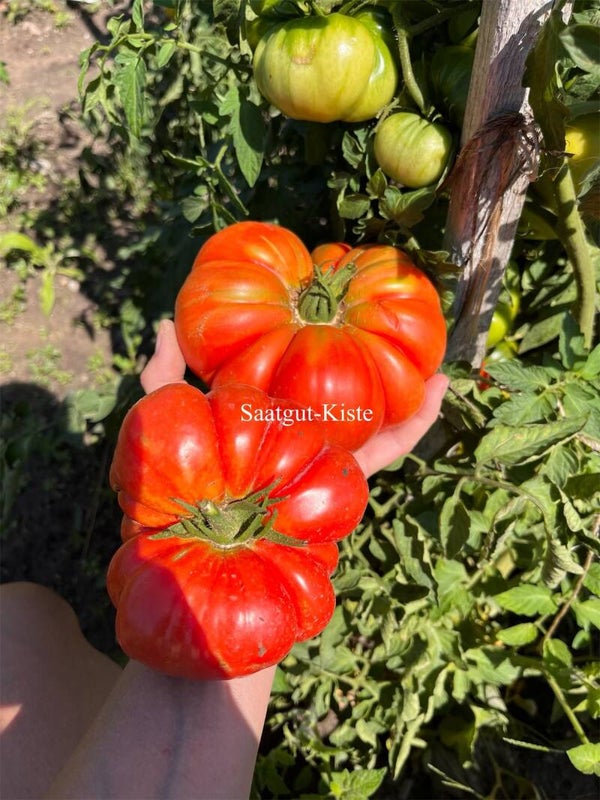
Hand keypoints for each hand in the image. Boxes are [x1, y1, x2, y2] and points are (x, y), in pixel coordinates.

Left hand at [141, 319, 448, 477]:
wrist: (194, 542)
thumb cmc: (175, 478)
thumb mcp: (164, 416)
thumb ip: (164, 372)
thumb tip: (165, 320)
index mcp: (265, 413)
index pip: (293, 373)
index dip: (314, 345)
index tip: (335, 313)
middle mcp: (300, 430)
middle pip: (343, 393)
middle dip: (370, 365)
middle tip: (396, 328)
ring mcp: (324, 453)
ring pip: (375, 417)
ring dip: (408, 389)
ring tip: (434, 356)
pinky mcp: (345, 479)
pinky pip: (386, 450)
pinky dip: (416, 425)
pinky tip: (438, 391)